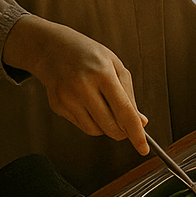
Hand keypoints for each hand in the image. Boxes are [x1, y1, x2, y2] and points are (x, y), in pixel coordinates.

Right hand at [3, 16, 149, 154]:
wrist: (52, 48)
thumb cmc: (89, 55)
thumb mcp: (115, 66)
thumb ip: (129, 95)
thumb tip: (141, 122)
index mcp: (102, 74)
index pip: (124, 111)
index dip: (136, 133)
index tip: (143, 149)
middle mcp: (83, 87)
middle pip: (110, 126)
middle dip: (123, 132)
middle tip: (127, 125)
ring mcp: (67, 98)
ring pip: (95, 130)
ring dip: (107, 128)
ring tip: (106, 107)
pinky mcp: (57, 106)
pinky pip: (82, 125)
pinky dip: (92, 122)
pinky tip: (90, 104)